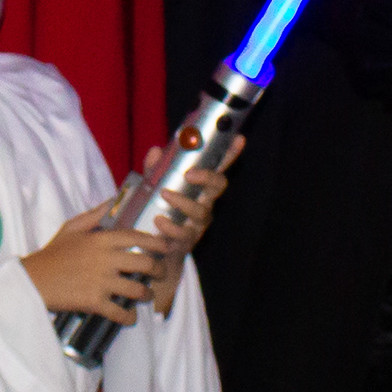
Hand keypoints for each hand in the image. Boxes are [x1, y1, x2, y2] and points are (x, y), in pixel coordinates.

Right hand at [23, 205, 166, 325]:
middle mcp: (105, 259)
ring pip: (138, 290)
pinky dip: (129, 317)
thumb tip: (112, 201)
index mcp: (101, 239)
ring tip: (146, 295)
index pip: (138, 238)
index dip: (157, 243)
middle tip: (159, 274)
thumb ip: (94, 215)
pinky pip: (121, 312)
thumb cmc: (52, 253)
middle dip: (158, 270)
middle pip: (145, 264)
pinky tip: (130, 316)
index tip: (165, 248)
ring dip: (147, 294)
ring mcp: (101, 282)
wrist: (33, 280)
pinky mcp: (95, 302)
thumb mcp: (71, 228)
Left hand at [124, 127, 246, 311]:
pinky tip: (160, 221)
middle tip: (191, 174)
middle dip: (208, 178)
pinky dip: (171, 227)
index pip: (217, 167)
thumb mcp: (152, 188)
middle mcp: (204, 204)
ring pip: (201, 212)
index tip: (239, 139)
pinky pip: (184, 235)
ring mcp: (197, 224)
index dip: (230, 154)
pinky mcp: (185, 243)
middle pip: (218, 187)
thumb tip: (155, 151)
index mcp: (198, 188)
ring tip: (165, 194)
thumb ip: (154, 170)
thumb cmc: (157, 211)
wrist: (152, 251)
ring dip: (184, 202)